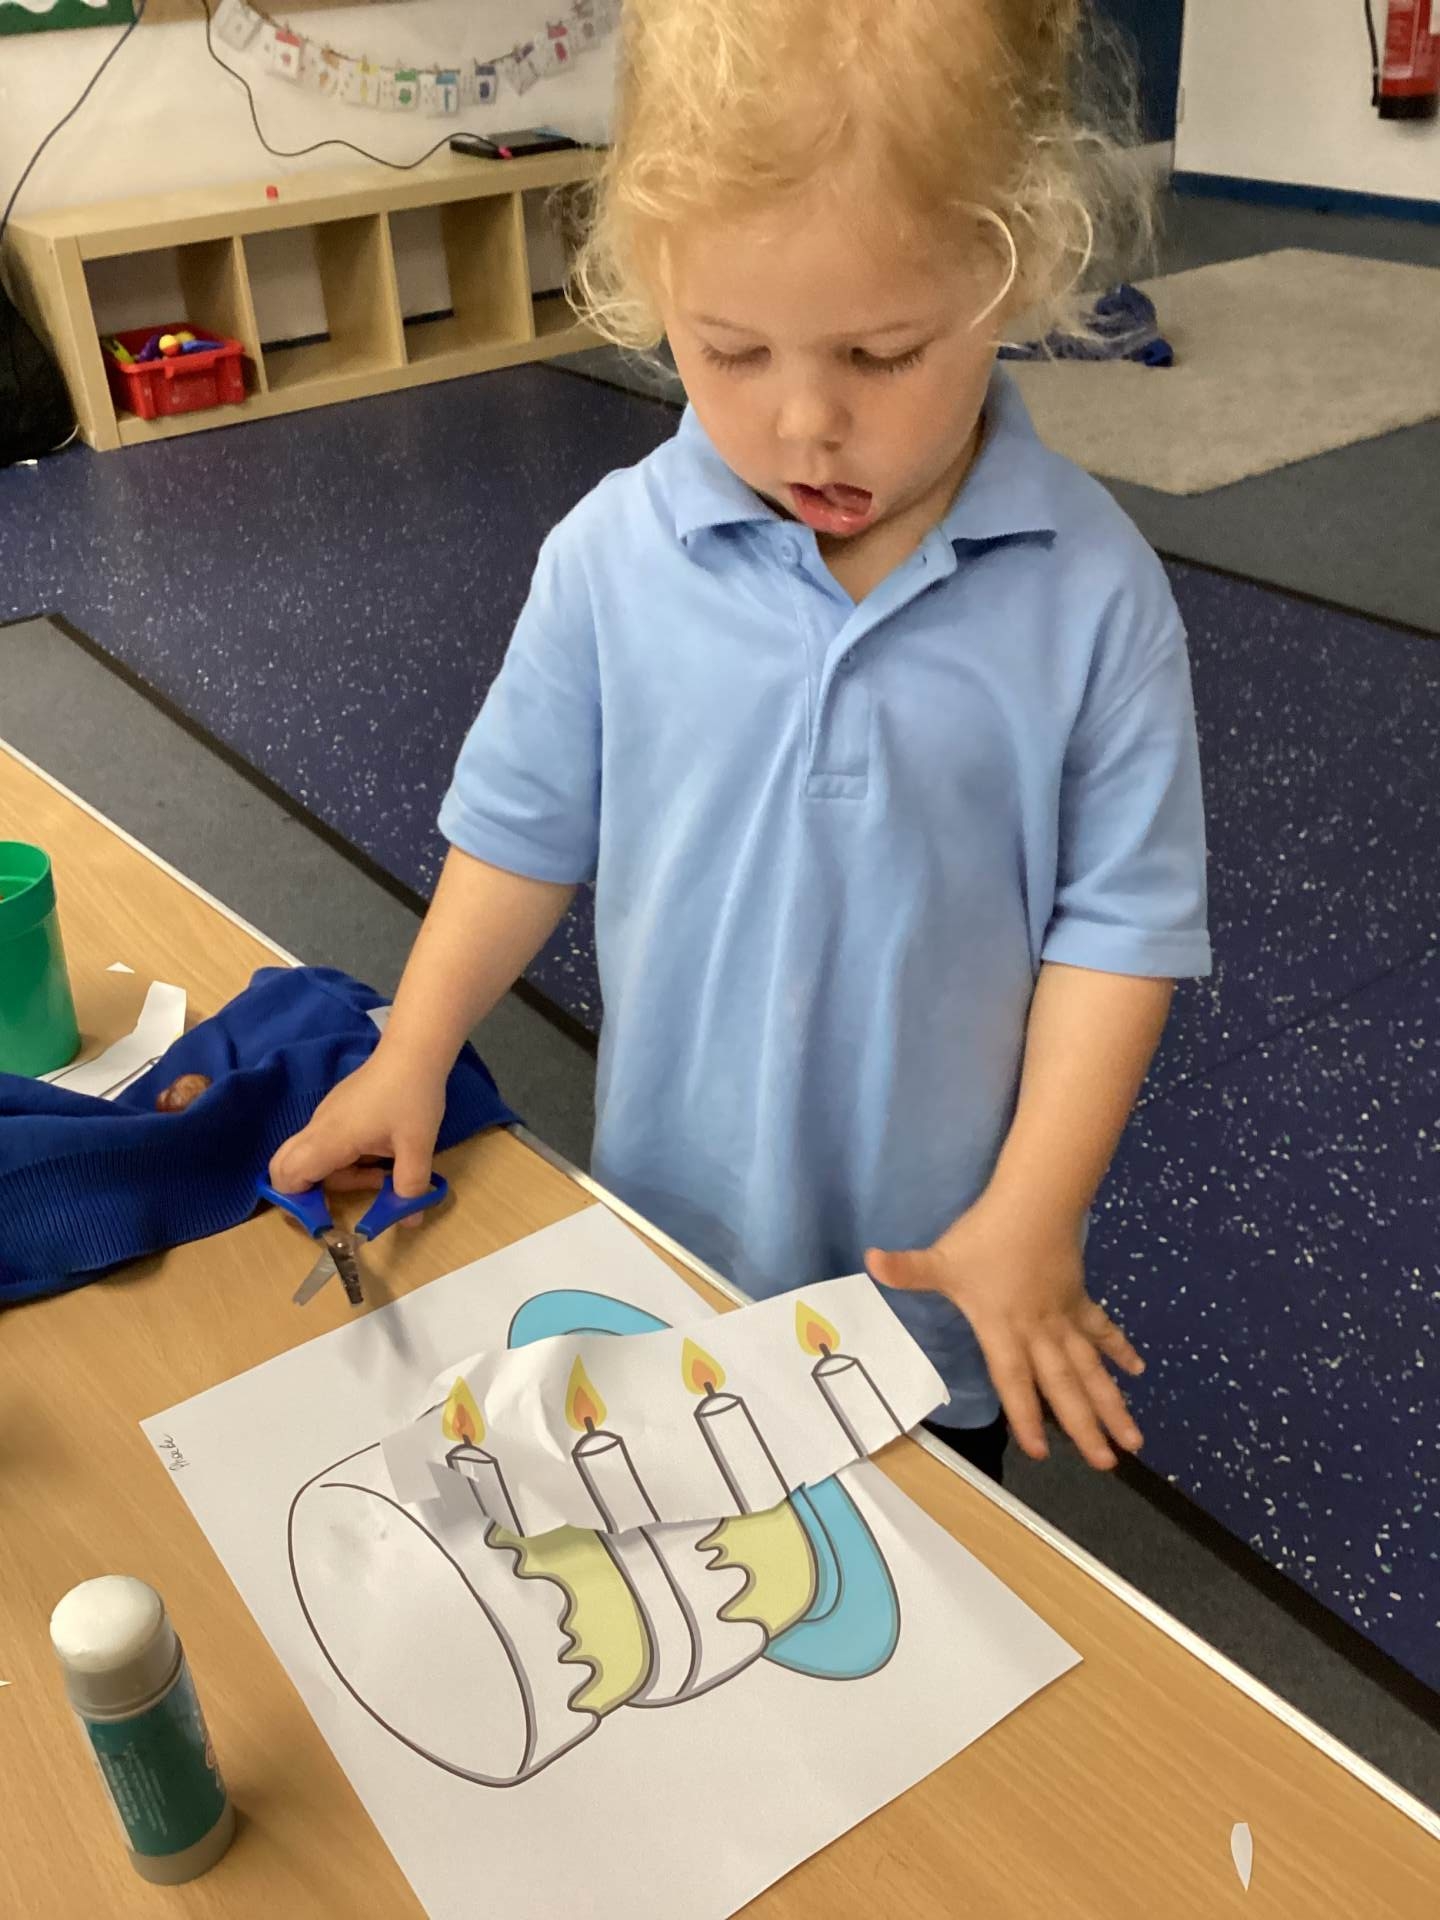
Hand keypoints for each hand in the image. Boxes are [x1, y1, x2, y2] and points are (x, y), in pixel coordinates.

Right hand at [268, 1044, 446, 1215]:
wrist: (414, 1050)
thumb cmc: (412, 1096)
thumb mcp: (418, 1146)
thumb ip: (410, 1186)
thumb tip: (408, 1221)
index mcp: (330, 1139)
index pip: (288, 1176)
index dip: (297, 1205)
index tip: (324, 1220)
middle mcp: (318, 1128)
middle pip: (286, 1167)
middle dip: (308, 1194)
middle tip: (342, 1204)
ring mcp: (325, 1117)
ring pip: (311, 1158)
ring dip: (339, 1176)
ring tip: (381, 1174)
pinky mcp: (337, 1111)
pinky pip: (325, 1144)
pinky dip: (343, 1160)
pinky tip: (378, 1156)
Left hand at [867, 1198, 1145, 1469]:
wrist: (1034, 1204)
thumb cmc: (985, 1236)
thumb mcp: (942, 1258)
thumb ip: (908, 1269)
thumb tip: (869, 1261)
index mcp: (1004, 1330)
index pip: (1015, 1381)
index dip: (1025, 1416)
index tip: (1040, 1452)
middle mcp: (1039, 1333)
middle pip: (1064, 1385)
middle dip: (1084, 1426)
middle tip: (1105, 1464)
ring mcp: (1063, 1317)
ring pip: (1090, 1368)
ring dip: (1111, 1402)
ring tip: (1133, 1440)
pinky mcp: (1079, 1299)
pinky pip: (1101, 1329)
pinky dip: (1119, 1349)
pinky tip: (1139, 1370)